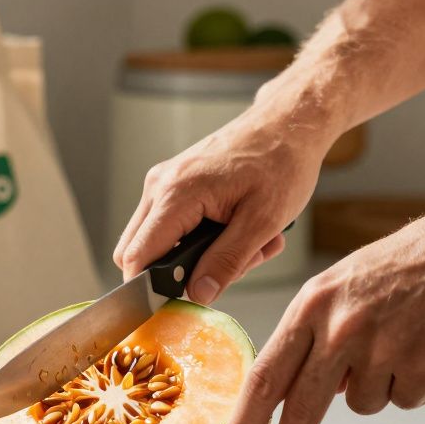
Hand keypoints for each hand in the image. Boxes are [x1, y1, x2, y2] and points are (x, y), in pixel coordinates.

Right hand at [112, 106, 331, 303]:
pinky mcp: (174, 184)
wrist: (288, 122)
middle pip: (138, 252)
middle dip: (179, 273)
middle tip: (229, 268)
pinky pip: (171, 225)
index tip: (180, 300)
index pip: (136, 257)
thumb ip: (227, 261)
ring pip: (157, 242)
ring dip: (196, 256)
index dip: (150, 288)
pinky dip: (200, 239)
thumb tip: (197, 295)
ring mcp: (164, 183)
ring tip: (244, 244)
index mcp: (177, 194)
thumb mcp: (263, 221)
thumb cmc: (281, 162)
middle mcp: (160, 186)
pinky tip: (236, 230)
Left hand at [218, 204, 424, 423]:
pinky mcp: (423, 365)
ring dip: (380, 387)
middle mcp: (340, 327)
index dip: (244, 422)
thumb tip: (307, 387)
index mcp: (313, 303)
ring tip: (405, 341)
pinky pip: (406, 399)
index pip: (265, 374)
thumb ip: (318, 331)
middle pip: (302, 404)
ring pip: (362, 403)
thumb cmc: (413, 260)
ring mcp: (382, 348)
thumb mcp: (345, 282)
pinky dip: (417, 384)